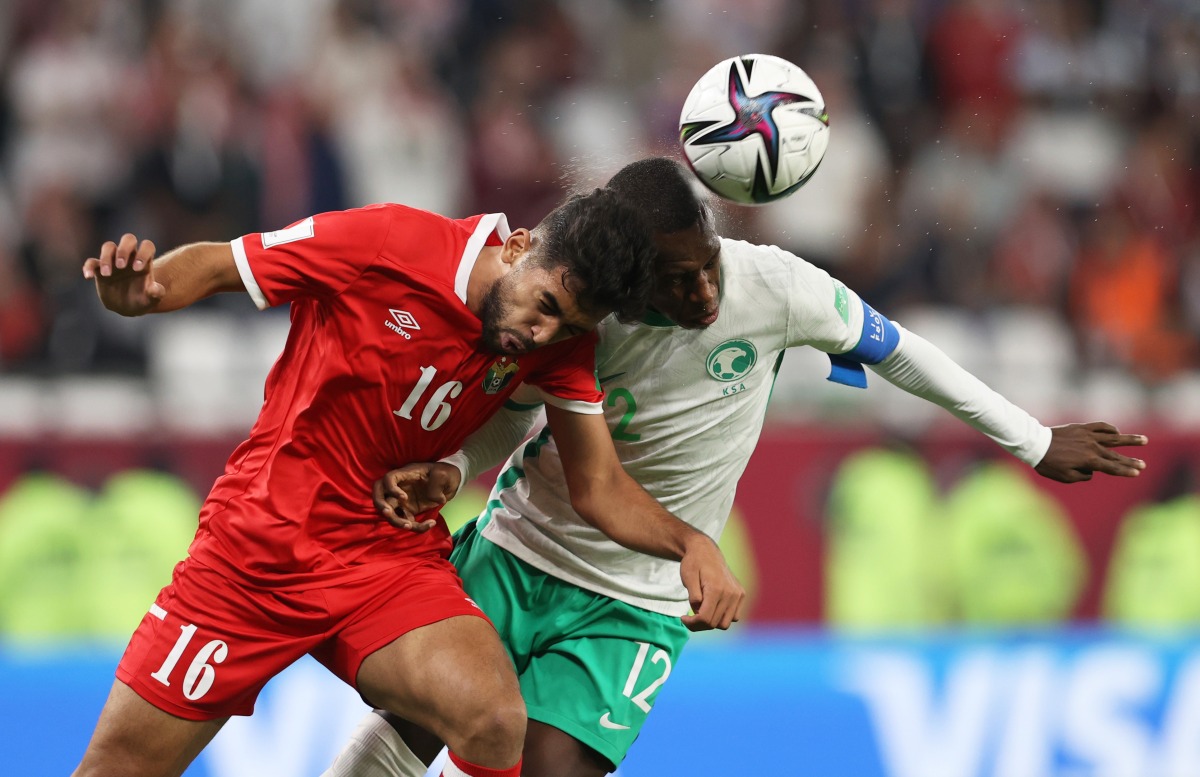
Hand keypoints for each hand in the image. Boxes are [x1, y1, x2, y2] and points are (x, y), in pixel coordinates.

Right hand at [82, 234, 164, 315]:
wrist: (129, 307)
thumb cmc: (144, 299)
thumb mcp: (152, 298)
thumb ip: (156, 293)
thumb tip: (155, 290)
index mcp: (145, 260)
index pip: (147, 246)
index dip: (143, 253)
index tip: (137, 269)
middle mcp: (130, 256)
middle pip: (128, 239)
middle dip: (124, 250)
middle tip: (121, 266)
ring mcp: (114, 261)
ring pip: (108, 246)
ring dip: (106, 257)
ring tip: (107, 274)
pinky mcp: (100, 269)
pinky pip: (92, 262)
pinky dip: (88, 267)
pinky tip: (89, 276)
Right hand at [373, 462, 461, 530]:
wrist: (452, 482)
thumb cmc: (446, 473)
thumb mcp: (443, 475)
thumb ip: (436, 485)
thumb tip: (434, 499)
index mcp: (406, 475)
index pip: (388, 479)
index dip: (390, 488)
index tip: (404, 497)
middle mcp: (400, 488)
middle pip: (379, 495)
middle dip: (381, 505)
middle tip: (389, 513)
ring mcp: (403, 501)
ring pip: (390, 513)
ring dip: (396, 521)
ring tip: (411, 526)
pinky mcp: (410, 511)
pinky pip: (406, 521)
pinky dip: (416, 527)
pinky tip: (431, 523)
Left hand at [678, 535, 745, 631]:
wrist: (706, 551)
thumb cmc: (693, 564)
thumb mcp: (687, 578)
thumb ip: (693, 597)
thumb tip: (699, 612)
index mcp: (716, 589)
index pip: (705, 618)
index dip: (692, 623)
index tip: (683, 618)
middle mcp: (730, 593)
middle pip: (715, 624)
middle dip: (700, 624)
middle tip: (689, 618)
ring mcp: (738, 594)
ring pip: (725, 623)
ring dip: (712, 622)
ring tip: (701, 612)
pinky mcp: (741, 594)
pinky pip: (734, 616)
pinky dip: (723, 617)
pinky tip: (712, 608)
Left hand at [1034, 422, 1148, 482]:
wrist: (1035, 444)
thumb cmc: (1048, 464)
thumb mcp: (1065, 477)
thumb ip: (1082, 476)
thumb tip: (1091, 471)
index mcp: (1089, 461)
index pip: (1111, 467)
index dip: (1125, 471)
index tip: (1137, 473)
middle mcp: (1092, 447)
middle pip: (1115, 455)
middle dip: (1130, 461)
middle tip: (1144, 465)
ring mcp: (1087, 435)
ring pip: (1113, 437)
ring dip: (1129, 439)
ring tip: (1143, 440)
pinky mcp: (1081, 427)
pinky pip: (1100, 426)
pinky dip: (1110, 428)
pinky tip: (1117, 431)